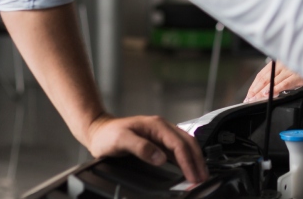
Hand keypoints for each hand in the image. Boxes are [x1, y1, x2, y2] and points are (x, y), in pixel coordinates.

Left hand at [84, 113, 208, 183]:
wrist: (99, 131)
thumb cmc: (108, 134)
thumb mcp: (121, 140)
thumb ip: (141, 148)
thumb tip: (160, 158)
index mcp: (157, 126)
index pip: (179, 144)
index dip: (188, 161)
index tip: (193, 175)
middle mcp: (163, 128)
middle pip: (188, 143)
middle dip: (198, 161)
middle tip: (204, 178)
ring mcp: (162, 135)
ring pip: (186, 146)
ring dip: (194, 160)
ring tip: (200, 175)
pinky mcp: (159, 142)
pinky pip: (178, 150)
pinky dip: (186, 160)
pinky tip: (189, 168)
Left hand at [244, 61, 302, 101]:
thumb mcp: (290, 67)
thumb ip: (280, 75)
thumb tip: (269, 87)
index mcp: (278, 61)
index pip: (261, 74)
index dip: (254, 85)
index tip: (249, 93)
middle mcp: (282, 64)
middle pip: (264, 78)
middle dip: (255, 90)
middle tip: (248, 99)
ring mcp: (289, 69)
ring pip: (272, 81)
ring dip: (262, 92)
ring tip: (255, 99)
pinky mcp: (297, 75)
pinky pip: (284, 83)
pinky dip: (275, 88)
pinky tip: (268, 94)